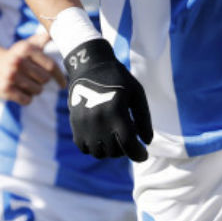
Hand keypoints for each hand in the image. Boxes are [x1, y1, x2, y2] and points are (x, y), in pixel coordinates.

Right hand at [0, 30, 64, 105]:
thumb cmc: (17, 56)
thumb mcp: (28, 45)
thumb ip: (42, 39)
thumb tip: (54, 32)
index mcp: (26, 49)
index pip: (51, 66)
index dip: (60, 76)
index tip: (63, 84)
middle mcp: (18, 61)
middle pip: (45, 80)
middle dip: (42, 81)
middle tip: (33, 77)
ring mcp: (11, 75)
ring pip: (37, 91)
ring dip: (34, 90)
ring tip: (25, 82)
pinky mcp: (5, 89)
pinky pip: (27, 100)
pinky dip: (26, 98)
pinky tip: (19, 90)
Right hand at [63, 39, 152, 160]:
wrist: (90, 66)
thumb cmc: (119, 79)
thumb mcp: (137, 94)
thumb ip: (144, 119)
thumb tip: (147, 142)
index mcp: (116, 111)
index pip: (128, 144)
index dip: (138, 154)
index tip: (144, 154)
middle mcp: (98, 120)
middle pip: (114, 151)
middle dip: (126, 150)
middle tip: (130, 139)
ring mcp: (84, 124)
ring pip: (99, 153)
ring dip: (110, 151)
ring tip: (116, 139)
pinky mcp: (74, 124)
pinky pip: (84, 148)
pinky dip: (95, 148)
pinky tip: (102, 138)